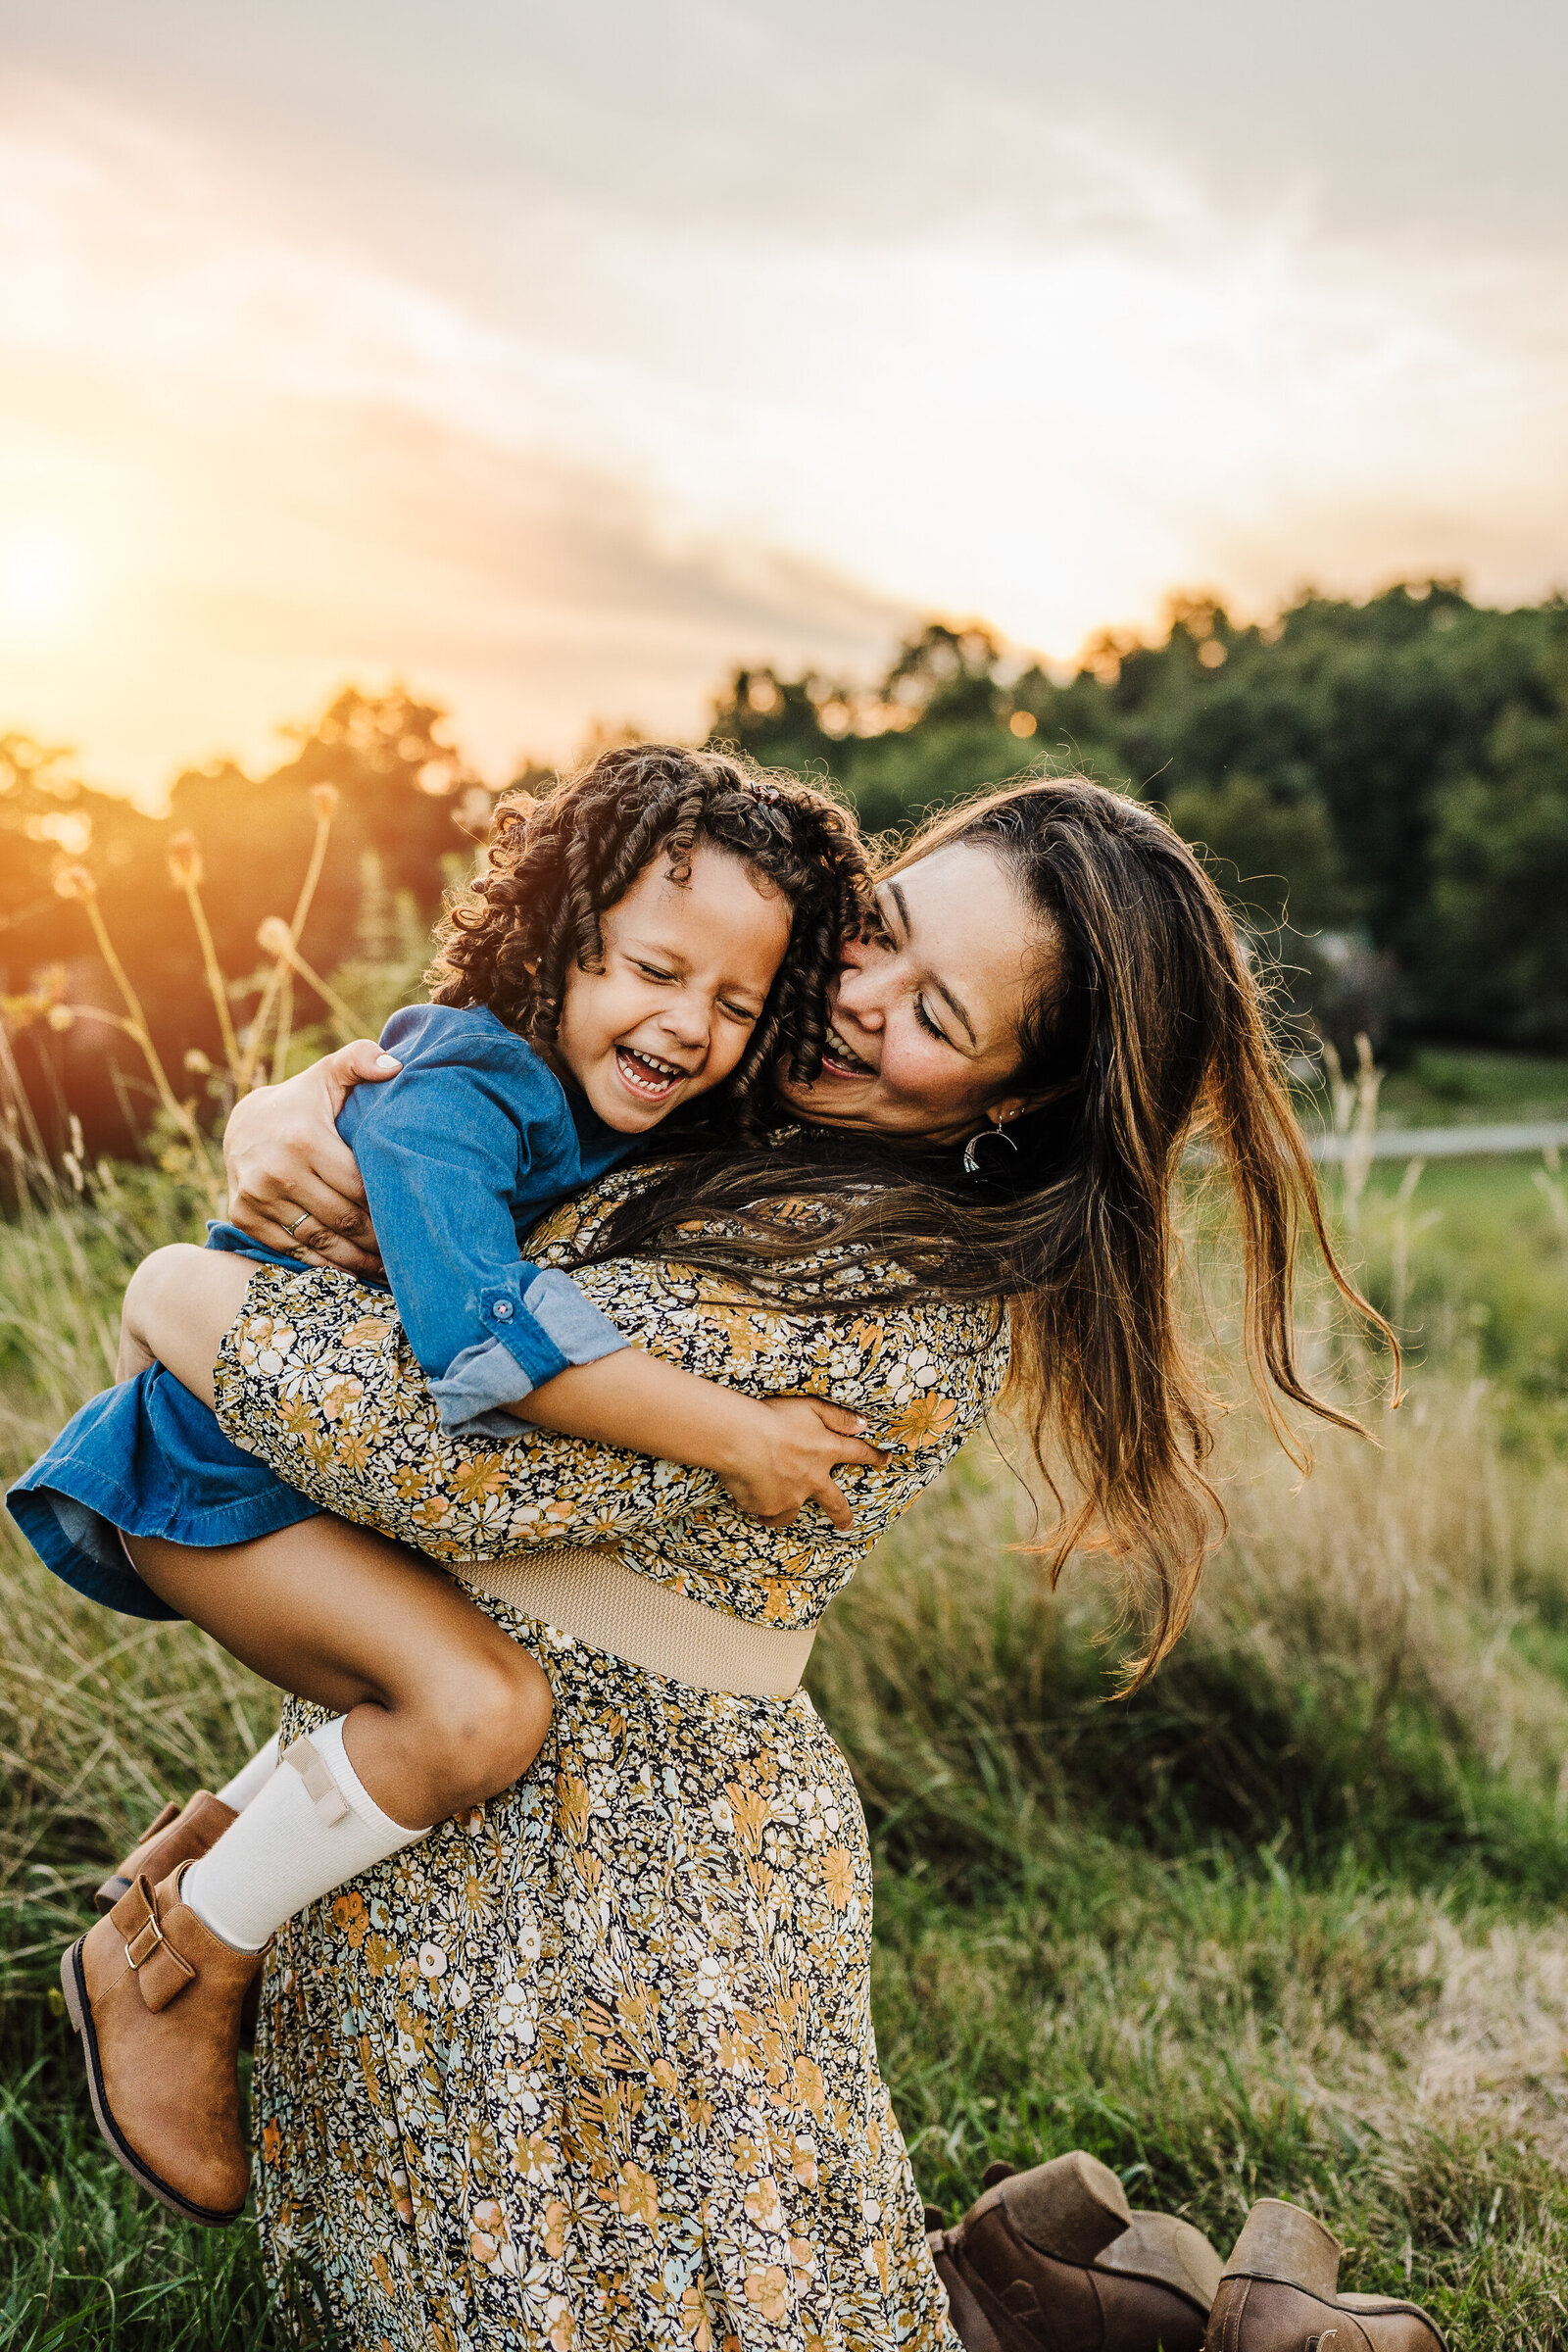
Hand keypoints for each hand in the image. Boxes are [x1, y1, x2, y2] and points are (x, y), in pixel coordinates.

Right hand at [222, 1040, 399, 1276]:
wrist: (244, 1123)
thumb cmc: (304, 1101)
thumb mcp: (330, 1074)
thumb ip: (361, 1061)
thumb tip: (394, 1065)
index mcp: (305, 1140)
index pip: (359, 1188)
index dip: (388, 1208)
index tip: (411, 1220)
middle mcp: (277, 1171)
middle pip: (342, 1220)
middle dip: (376, 1241)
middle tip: (404, 1252)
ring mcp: (257, 1196)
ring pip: (318, 1242)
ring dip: (353, 1261)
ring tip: (383, 1269)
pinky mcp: (243, 1216)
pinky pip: (290, 1250)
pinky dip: (321, 1265)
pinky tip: (349, 1271)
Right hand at [718, 1398, 888, 1531]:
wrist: (740, 1439)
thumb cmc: (773, 1416)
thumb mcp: (810, 1407)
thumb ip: (837, 1417)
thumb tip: (863, 1424)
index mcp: (826, 1451)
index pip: (858, 1453)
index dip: (874, 1456)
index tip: (887, 1459)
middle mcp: (812, 1480)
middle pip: (835, 1503)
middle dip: (843, 1515)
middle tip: (846, 1525)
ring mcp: (790, 1498)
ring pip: (794, 1512)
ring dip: (790, 1510)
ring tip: (781, 1508)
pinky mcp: (767, 1508)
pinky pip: (764, 1512)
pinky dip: (760, 1507)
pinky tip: (750, 1498)